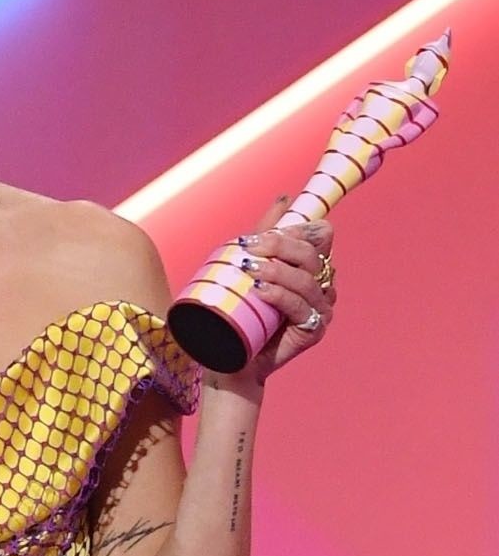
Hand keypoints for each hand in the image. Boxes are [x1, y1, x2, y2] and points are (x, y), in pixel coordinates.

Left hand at [229, 198, 336, 387]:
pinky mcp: (314, 331)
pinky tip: (261, 291)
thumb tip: (284, 199)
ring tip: (249, 269)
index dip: (295, 229)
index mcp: (312, 265)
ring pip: (306, 279)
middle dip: (279, 245)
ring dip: (276, 270)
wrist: (232, 356)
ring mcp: (321, 309)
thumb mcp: (251, 265)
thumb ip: (267, 232)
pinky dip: (280, 296)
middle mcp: (322, 285)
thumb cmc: (242, 310)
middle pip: (311, 253)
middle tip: (246, 248)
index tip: (260, 236)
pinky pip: (300, 307)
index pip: (320, 234)